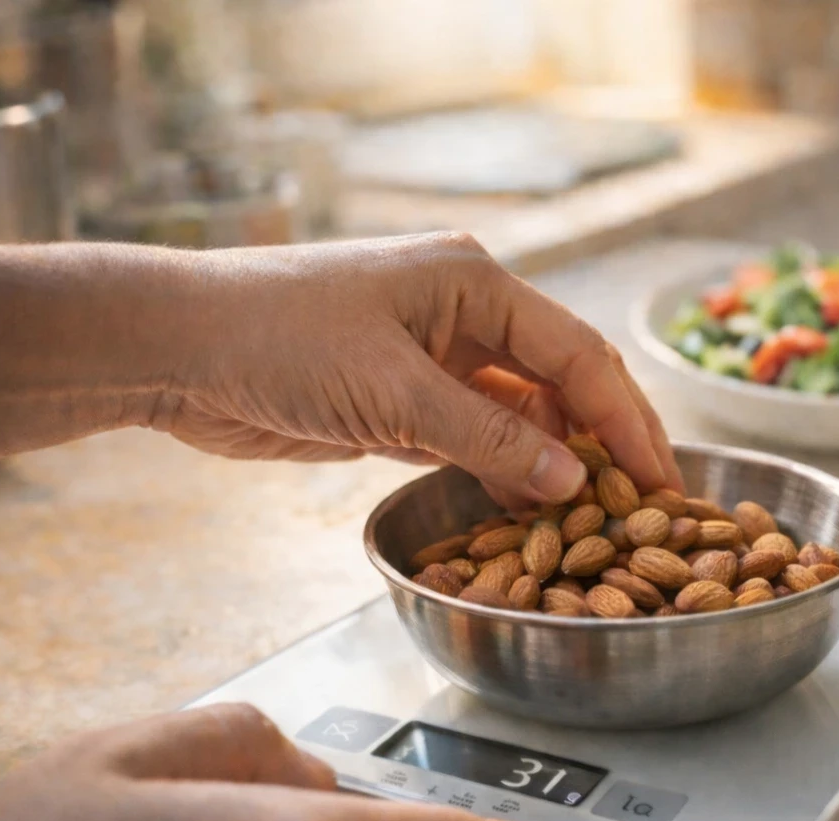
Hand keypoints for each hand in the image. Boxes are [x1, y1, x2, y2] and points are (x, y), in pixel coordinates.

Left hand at [153, 234, 681, 505]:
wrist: (174, 349)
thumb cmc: (277, 338)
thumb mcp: (392, 391)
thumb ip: (486, 436)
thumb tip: (573, 481)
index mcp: (475, 282)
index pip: (578, 355)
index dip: (626, 421)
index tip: (664, 479)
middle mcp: (464, 315)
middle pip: (561, 383)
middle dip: (607, 441)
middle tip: (655, 502)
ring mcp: (434, 360)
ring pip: (521, 416)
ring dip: (555, 464)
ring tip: (601, 520)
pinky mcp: (402, 404)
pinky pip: (475, 441)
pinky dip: (505, 474)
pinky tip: (534, 512)